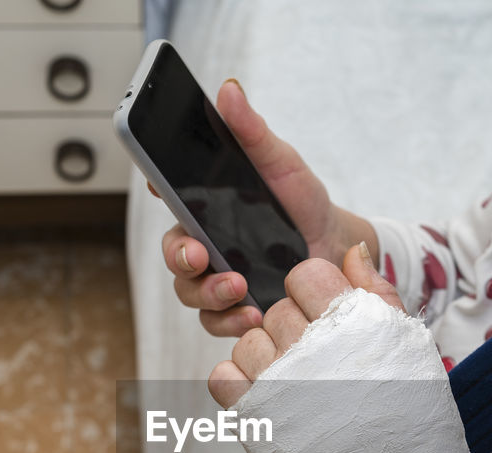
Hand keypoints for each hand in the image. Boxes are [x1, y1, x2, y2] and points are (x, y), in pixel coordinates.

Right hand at [160, 79, 377, 336]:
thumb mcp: (283, 165)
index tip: (157, 184)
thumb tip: (228, 90)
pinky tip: (252, 315)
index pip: (169, 196)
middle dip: (180, 256)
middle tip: (199, 255)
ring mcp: (218, 279)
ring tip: (239, 288)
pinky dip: (230, 322)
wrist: (335, 249)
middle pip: (174, 253)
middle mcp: (206, 244)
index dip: (156, 189)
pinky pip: (216, 322)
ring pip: (190, 292)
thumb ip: (253, 133)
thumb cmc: (302, 204)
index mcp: (207, 205)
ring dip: (208, 292)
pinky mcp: (236, 310)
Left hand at [208, 243, 402, 406]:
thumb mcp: (403, 342)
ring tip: (298, 385)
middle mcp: (307, 347)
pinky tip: (267, 396)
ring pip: (247, 342)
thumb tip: (351, 250)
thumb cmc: (405, 411)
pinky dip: (238, 383)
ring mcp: (276, 381)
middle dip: (295, 329)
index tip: (329, 319)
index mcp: (346, 322)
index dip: (316, 293)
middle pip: (276, 311)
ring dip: (267, 358)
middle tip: (322, 363)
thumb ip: (376, 290)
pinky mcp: (253, 416)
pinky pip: (221, 377)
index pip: (305, 275)